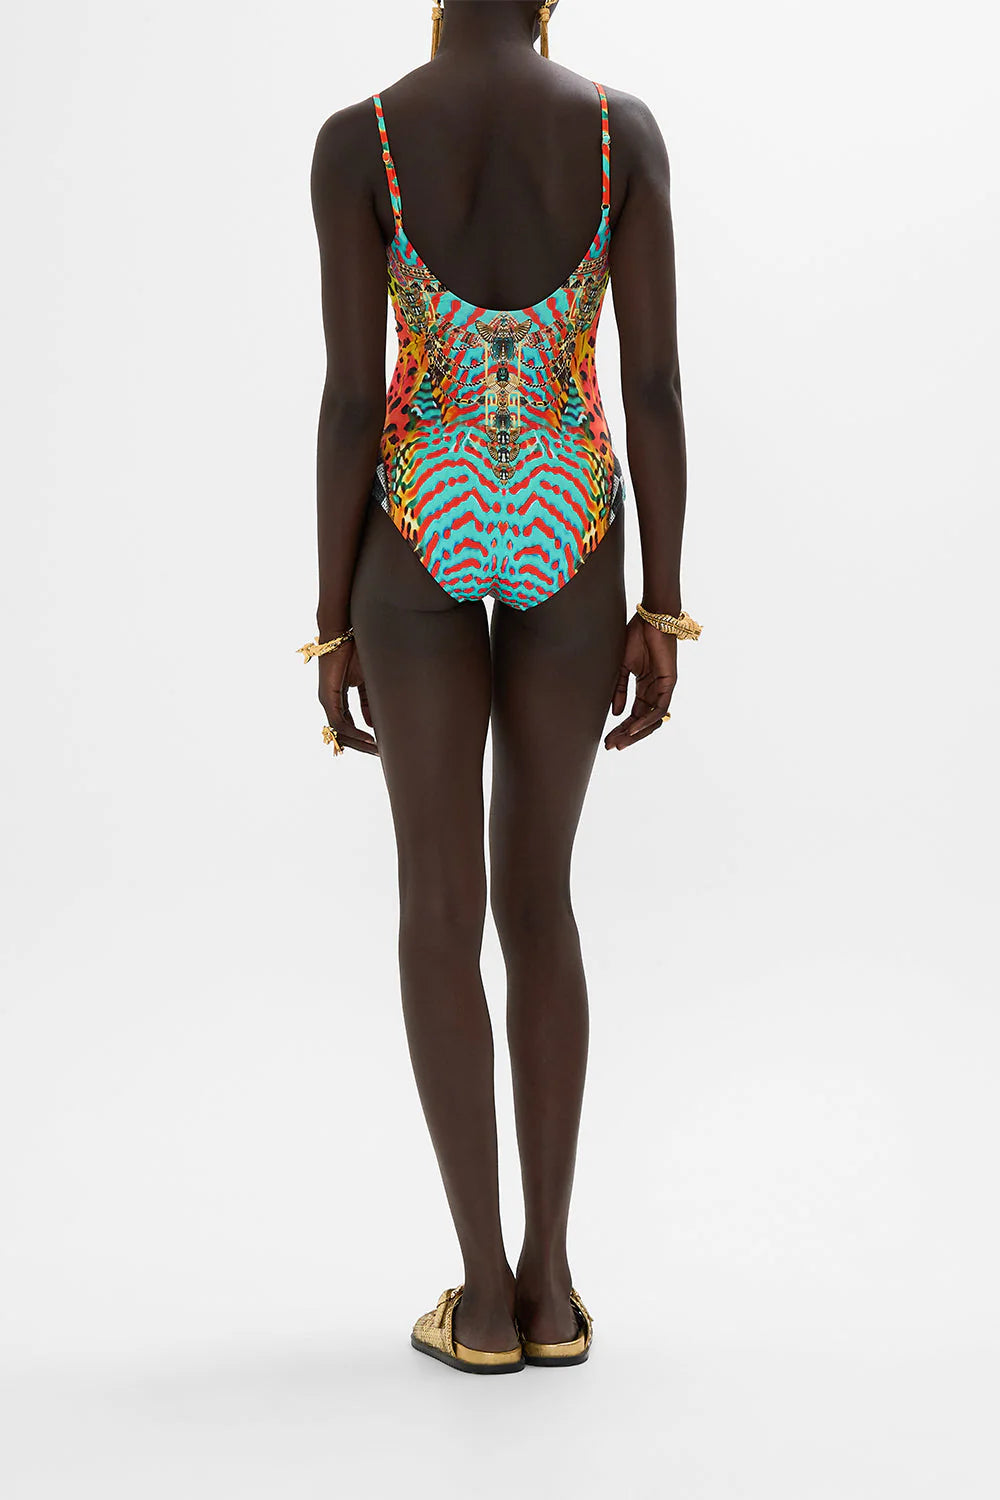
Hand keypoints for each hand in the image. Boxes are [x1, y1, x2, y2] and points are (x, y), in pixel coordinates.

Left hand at [318, 640, 378, 756]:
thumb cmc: (356, 651)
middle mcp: (330, 701)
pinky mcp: (328, 696)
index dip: (362, 737)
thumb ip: (368, 703)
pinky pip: (339, 722)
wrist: (344, 633)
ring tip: (376, 750)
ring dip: (359, 742)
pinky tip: (368, 738)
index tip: (379, 746)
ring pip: (340, 731)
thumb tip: (372, 724)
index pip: (348, 724)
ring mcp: (327, 700)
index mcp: (338, 697)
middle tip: (379, 754)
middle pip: (343, 732)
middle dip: (361, 745)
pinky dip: (354, 732)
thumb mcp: (367, 682)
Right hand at [604, 614, 676, 750]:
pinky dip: (646, 720)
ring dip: (636, 732)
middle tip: (611, 746)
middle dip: (627, 735)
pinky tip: (633, 728)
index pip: (633, 715)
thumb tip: (617, 713)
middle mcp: (654, 690)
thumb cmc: (637, 637)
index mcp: (644, 687)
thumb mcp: (622, 667)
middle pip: (642, 722)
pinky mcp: (669, 683)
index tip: (606, 740)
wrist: (651, 618)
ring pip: (652, 719)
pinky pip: (659, 708)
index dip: (620, 728)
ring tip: (620, 741)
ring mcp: (663, 688)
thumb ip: (620, 690)